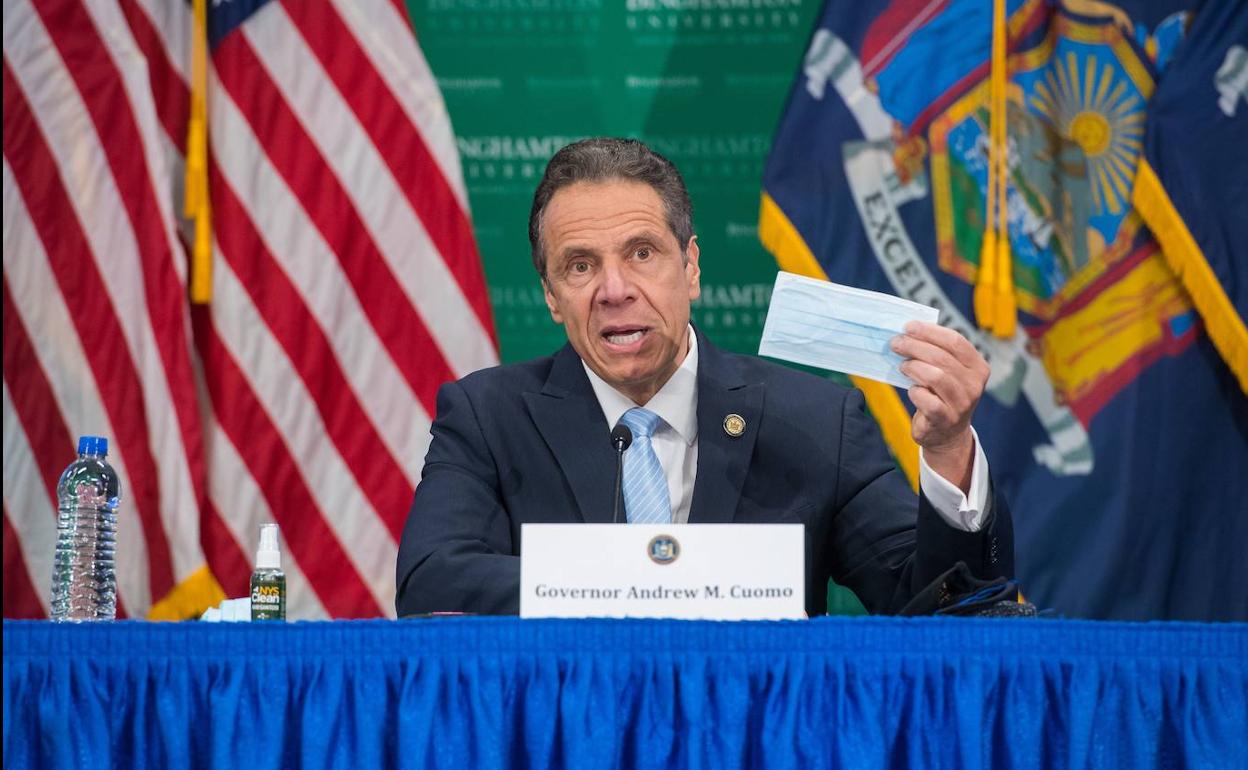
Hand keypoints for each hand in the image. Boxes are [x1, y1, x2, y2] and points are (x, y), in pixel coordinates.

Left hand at [890, 321, 989, 491]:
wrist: (947, 434)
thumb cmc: (942, 394)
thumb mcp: (948, 372)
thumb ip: (936, 352)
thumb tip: (908, 331)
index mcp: (977, 367)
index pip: (955, 341)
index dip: (930, 331)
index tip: (908, 327)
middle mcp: (974, 385)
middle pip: (942, 357)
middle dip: (914, 346)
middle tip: (896, 343)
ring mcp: (962, 404)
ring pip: (935, 376)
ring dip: (914, 367)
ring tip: (903, 366)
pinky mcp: (945, 420)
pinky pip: (927, 400)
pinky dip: (915, 392)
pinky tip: (911, 389)